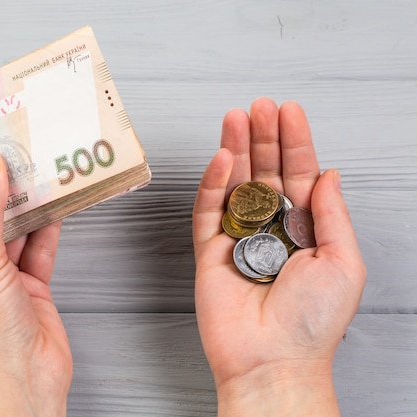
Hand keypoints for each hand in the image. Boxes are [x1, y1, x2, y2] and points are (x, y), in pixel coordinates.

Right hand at [193, 98, 365, 415]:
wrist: (273, 361)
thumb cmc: (313, 322)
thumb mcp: (343, 261)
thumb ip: (332, 213)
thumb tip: (329, 173)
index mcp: (305, 230)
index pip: (298, 176)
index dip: (295, 142)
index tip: (289, 111)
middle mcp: (270, 229)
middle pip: (265, 173)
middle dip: (263, 138)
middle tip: (260, 106)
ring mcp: (238, 238)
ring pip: (234, 185)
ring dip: (235, 149)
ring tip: (236, 117)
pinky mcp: (208, 250)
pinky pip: (208, 211)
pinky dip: (212, 183)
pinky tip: (221, 158)